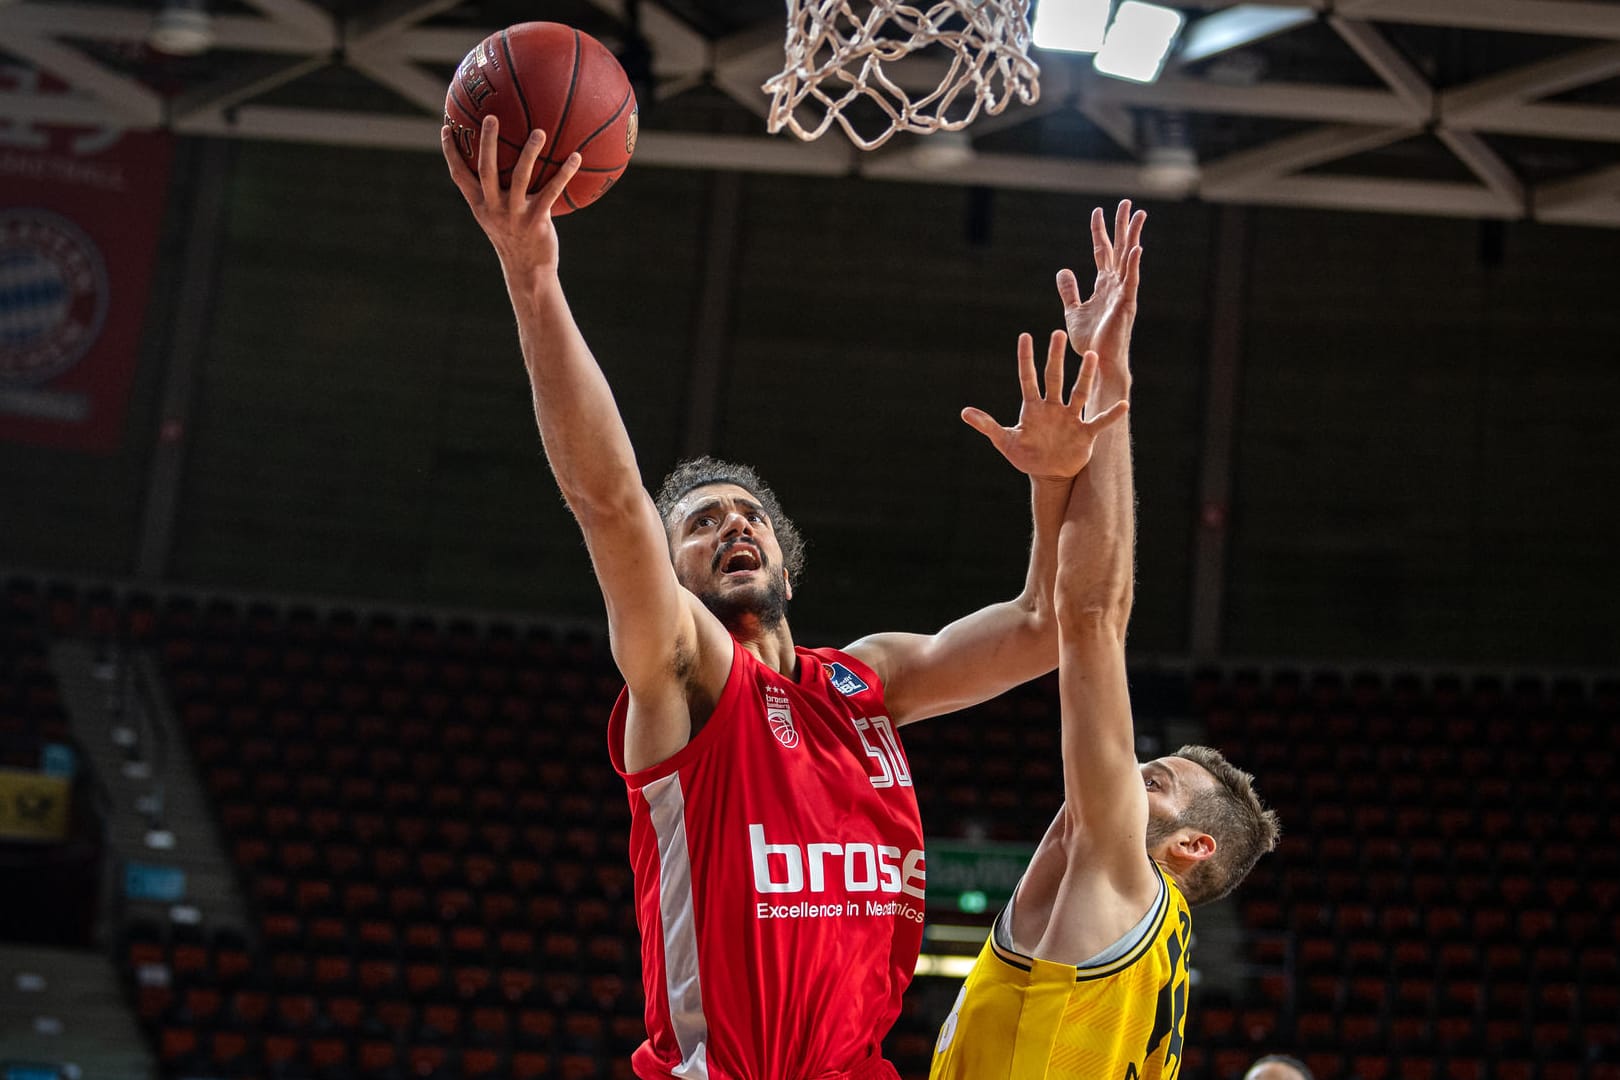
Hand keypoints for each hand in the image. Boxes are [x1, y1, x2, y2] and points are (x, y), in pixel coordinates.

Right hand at [440, 115, 581, 272]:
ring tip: (539, 132)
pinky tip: (576, 157)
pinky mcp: (536, 221)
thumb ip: (496, 195)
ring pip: (519, 177)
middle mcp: (493, 208)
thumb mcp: (499, 219)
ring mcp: (514, 215)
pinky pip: (551, 192)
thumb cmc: (515, 241)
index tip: (447, 127)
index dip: (450, 152)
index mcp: (480, 206)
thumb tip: (505, 167)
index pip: (459, 176)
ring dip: (529, 153)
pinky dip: (564, 174)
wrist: (528, 272)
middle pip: (486, 170)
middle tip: (491, 116)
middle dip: (487, 143)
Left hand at [963, 331, 1129, 480]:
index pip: (1028, 378)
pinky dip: (1111, 415)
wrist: (1049, 474)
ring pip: (1079, 393)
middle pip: (1055, 378)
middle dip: (1056, 357)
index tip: (1024, 336)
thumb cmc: (1027, 456)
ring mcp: (1070, 418)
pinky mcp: (1085, 433)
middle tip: (1058, 333)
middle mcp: (1053, 407)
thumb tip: (964, 412)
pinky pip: (1100, 421)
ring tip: (1092, 355)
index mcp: (1033, 408)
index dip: (1026, 359)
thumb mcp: (1005, 441)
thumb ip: (987, 426)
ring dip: (1085, 375)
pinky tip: (1123, 404)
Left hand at [1056, 200, 1143, 377]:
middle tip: (1126, 203)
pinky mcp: (1126, 304)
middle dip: (1121, 225)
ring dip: (1133, 236)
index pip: (1102, 251)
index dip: (1099, 231)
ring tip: (1138, 215)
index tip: (1097, 211)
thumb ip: (1069, 290)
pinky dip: (1134, 264)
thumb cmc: (1089, 340)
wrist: (1097, 360)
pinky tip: (1137, 248)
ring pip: (1129, 258)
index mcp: (1103, 284)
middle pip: (1119, 248)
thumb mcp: (1073, 310)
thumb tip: (1064, 270)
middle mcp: (1116, 284)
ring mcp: (1123, 292)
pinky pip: (1131, 281)